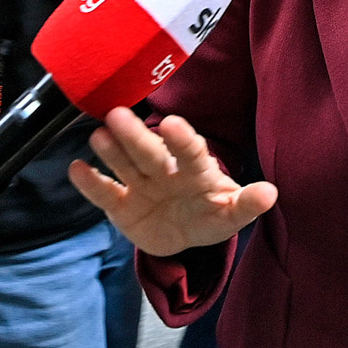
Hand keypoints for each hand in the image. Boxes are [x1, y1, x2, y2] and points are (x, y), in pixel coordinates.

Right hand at [68, 108, 277, 257]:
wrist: (183, 232)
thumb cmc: (210, 213)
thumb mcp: (231, 213)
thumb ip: (246, 204)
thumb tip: (271, 193)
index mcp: (195, 169)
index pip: (190, 151)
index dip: (182, 139)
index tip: (171, 124)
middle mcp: (165, 170)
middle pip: (151, 152)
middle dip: (136, 136)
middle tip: (118, 115)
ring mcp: (140, 184)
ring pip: (125, 165)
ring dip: (112, 151)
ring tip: (98, 134)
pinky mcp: (120, 204)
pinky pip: (104, 192)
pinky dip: (90, 182)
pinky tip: (76, 168)